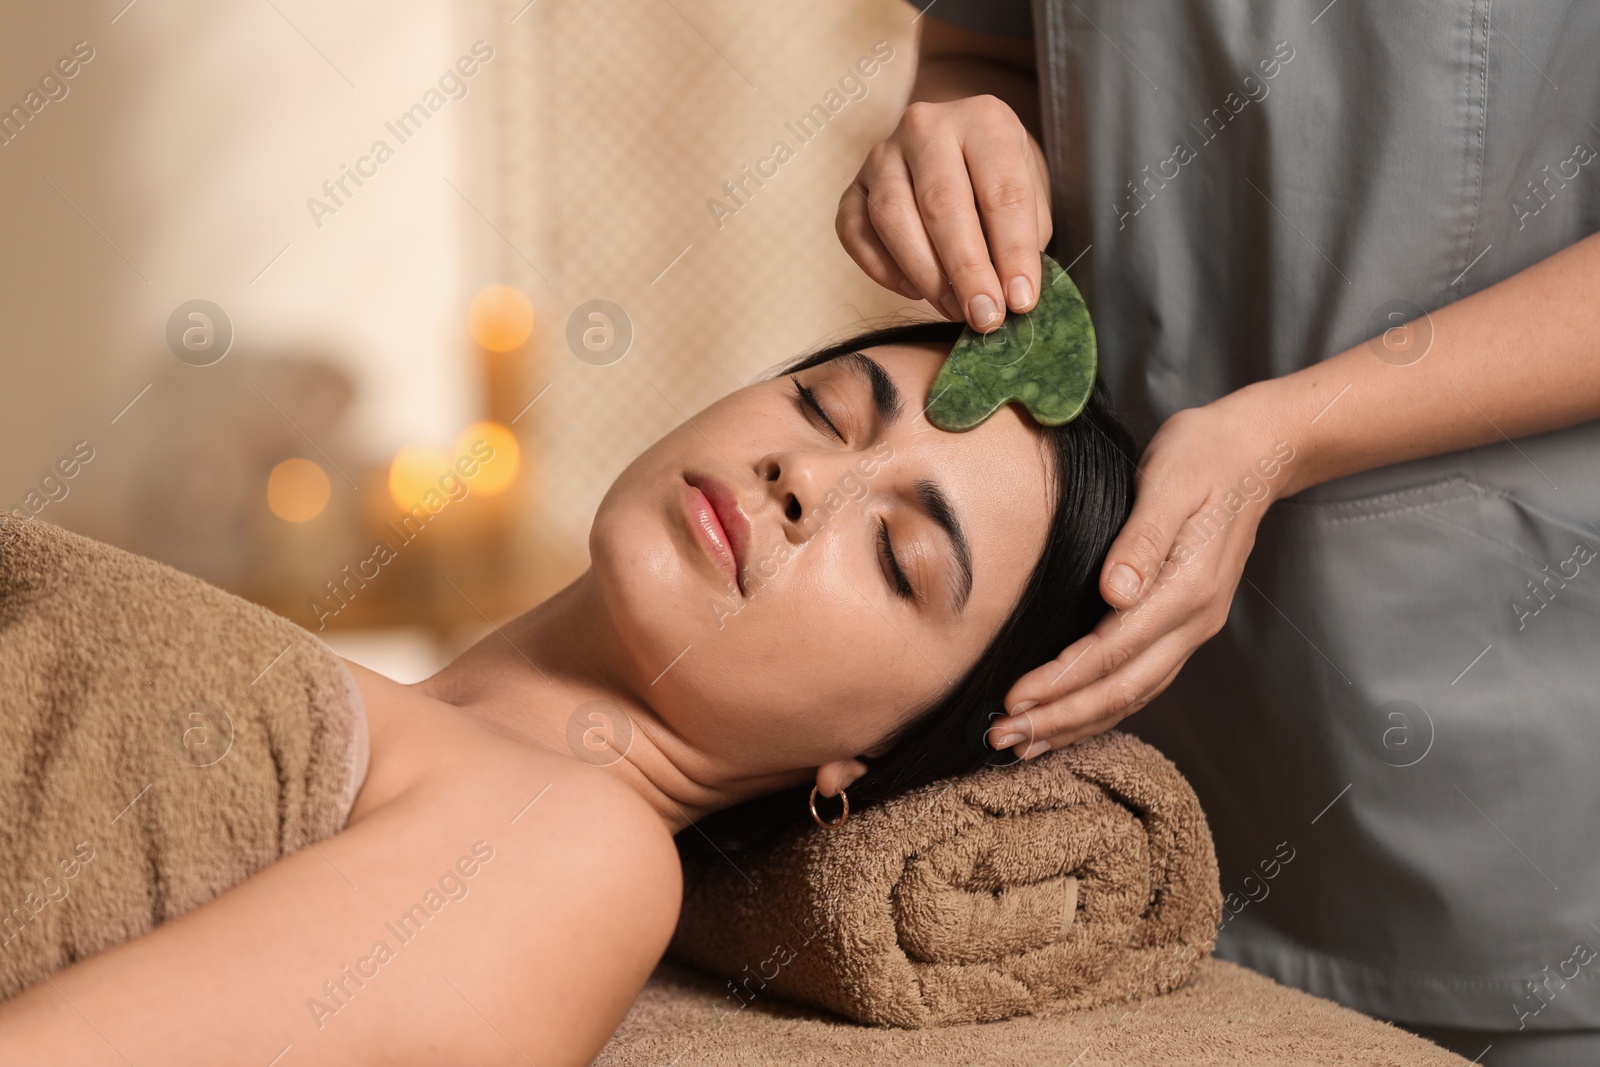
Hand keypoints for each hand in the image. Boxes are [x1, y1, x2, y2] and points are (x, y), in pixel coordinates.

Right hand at [836, 95, 1051, 332]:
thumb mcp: (1029, 196)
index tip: (1021, 301)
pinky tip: (914, 290)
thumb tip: (1010, 296)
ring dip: (926, 274)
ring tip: (954, 310)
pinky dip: (882, 269)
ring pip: (892, 217)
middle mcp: (927, 127)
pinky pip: (854, 231)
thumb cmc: (997, 180)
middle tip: (984, 316)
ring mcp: (882, 155)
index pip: (1001, 191)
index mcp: (985, 120)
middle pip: (941, 203)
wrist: (956, 149)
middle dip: (966, 270)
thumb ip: (1022, 240)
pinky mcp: (852, 186)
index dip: (1014, 252)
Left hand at [987, 388, 1299, 756]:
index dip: (1063, 681)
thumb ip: (1142, 538)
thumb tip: (1116, 591)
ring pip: (1132, 695)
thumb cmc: (1204, 457)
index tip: (1015, 700)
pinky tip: (1067, 719)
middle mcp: (1194, 621)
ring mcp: (1192, 628)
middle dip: (1060, 719)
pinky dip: (1100, 708)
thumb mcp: (1170, 482)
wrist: (1253, 452)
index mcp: (1188, 589)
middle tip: (1003, 737)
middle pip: (1122, 689)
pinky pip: (1140, 682)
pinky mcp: (1182, 625)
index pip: (1114, 651)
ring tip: (1024, 743)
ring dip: (1076, 724)